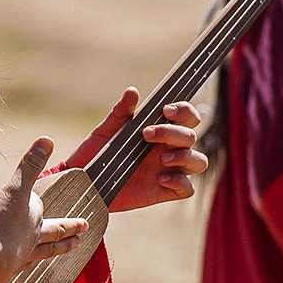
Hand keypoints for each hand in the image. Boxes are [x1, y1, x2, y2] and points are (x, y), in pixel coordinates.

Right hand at [0, 137, 89, 282]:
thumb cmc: (4, 225)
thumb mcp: (16, 190)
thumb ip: (29, 166)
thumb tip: (47, 140)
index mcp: (35, 222)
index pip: (42, 210)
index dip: (40, 203)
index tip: (42, 198)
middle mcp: (32, 241)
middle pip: (54, 236)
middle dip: (68, 233)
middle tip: (82, 234)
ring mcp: (20, 258)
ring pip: (41, 254)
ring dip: (53, 251)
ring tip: (65, 251)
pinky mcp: (6, 272)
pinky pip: (18, 268)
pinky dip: (21, 266)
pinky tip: (20, 269)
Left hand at [61, 88, 205, 212]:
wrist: (84, 181)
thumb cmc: (96, 152)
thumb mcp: (106, 130)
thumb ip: (120, 112)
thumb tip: (132, 92)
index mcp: (160, 130)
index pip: (187, 117)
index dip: (185, 111)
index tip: (166, 111)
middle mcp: (168, 149)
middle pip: (191, 137)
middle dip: (174, 133)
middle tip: (147, 135)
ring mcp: (168, 170)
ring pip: (199, 161)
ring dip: (185, 157)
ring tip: (161, 159)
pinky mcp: (163, 191)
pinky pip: (187, 189)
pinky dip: (180, 182)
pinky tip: (160, 179)